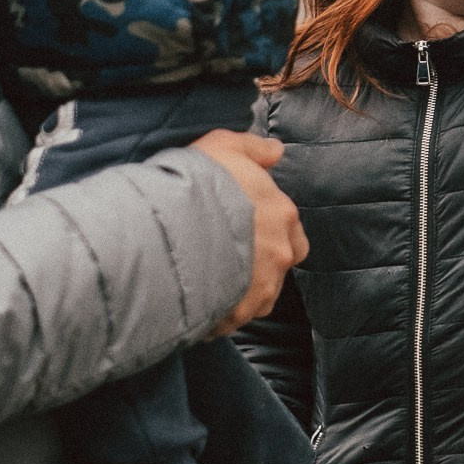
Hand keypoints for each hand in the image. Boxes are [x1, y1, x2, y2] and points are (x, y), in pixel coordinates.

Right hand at [190, 130, 308, 336]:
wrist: (173, 228)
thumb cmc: (198, 184)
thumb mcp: (224, 146)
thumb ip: (254, 149)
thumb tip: (277, 151)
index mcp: (282, 213)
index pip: (290, 226)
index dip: (268, 227)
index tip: (243, 227)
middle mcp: (281, 252)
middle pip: (282, 262)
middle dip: (263, 262)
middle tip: (230, 255)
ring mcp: (262, 285)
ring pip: (259, 292)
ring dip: (241, 288)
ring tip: (208, 279)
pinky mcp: (239, 312)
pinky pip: (234, 317)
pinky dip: (221, 312)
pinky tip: (198, 300)